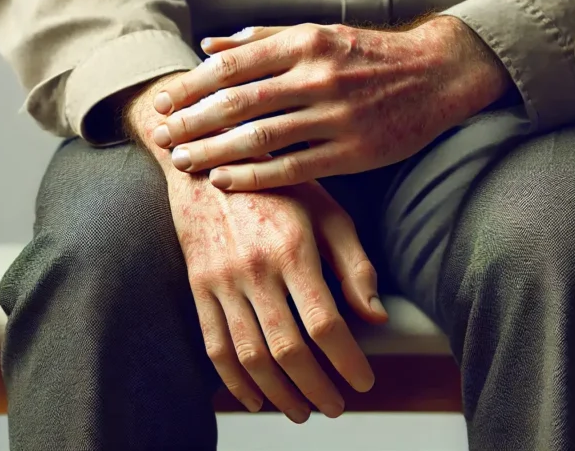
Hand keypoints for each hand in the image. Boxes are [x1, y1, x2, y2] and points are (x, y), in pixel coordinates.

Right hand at [126, 86, 388, 422]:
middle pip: (287, 349)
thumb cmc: (278, 187)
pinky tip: (258, 399)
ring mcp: (221, 281)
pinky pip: (215, 347)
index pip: (324, 323)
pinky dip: (236, 383)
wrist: (207, 163)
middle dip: (316, 388)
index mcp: (293, 249)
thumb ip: (354, 265)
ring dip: (279, 394)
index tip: (364, 383)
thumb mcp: (327, 213)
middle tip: (337, 407)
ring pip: (249, 356)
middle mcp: (254, 268)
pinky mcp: (199, 288)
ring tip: (303, 411)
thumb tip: (375, 318)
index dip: (346, 361)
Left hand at [149, 17, 510, 190]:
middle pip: (238, 102)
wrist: (436, 75)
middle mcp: (318, 76)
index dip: (191, 85)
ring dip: (213, 151)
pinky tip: (225, 180)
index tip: (163, 101)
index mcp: (306, 43)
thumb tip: (208, 45)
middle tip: (161, 137)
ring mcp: (336, 116)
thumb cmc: (369, 54)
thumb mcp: (319, 34)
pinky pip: (292, 168)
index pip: (233, 65)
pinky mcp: (353, 152)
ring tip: (183, 161)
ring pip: (260, 137)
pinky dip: (254, 175)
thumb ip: (263, 39)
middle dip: (192, 121)